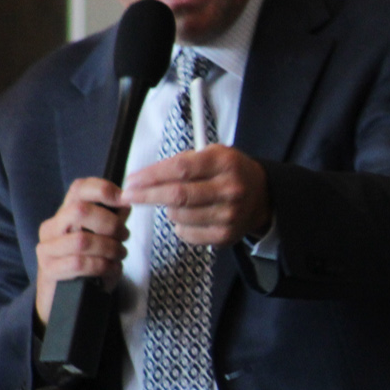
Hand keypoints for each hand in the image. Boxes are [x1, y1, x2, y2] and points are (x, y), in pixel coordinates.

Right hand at [35, 177, 129, 324]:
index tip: (123, 199)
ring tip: (119, 255)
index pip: (78, 188)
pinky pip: (78, 264)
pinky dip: (101, 266)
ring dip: (109, 248)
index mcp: (64, 214)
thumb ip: (112, 221)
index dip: (103, 189)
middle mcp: (51, 228)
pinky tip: (111, 270)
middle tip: (124, 236)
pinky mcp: (49, 271)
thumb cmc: (87, 267)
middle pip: (79, 211)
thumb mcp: (101, 240)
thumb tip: (126, 202)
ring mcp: (47, 250)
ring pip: (82, 240)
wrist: (64, 302)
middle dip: (109, 223)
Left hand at [121, 145, 271, 245]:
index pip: (180, 169)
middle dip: (147, 196)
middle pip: (178, 195)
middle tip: (128, 196)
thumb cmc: (228, 172)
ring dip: (168, 209)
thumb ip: (183, 162)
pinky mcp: (225, 236)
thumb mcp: (213, 154)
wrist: (261, 196)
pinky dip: (179, 226)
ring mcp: (229, 215)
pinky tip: (186, 217)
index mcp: (224, 163)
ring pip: (179, 216)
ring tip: (175, 202)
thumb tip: (145, 177)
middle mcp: (229, 189)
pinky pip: (187, 234)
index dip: (152, 175)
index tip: (132, 180)